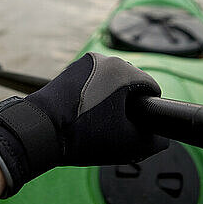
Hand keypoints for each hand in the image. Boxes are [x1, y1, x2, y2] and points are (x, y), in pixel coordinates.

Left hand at [0, 53, 168, 195]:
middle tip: (118, 130)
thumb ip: (155, 140)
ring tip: (99, 127)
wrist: (41, 131)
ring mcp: (84, 64)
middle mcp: (104, 60)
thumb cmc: (84, 135)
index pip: (151, 88)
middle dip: (128, 107)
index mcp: (122, 71)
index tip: (139, 128)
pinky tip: (86, 119)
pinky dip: (94, 100)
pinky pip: (92, 84)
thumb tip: (161, 138)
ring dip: (110, 103)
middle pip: (130, 85)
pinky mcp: (70, 71)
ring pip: (110, 85)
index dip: (150, 111)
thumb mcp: (129, 144)